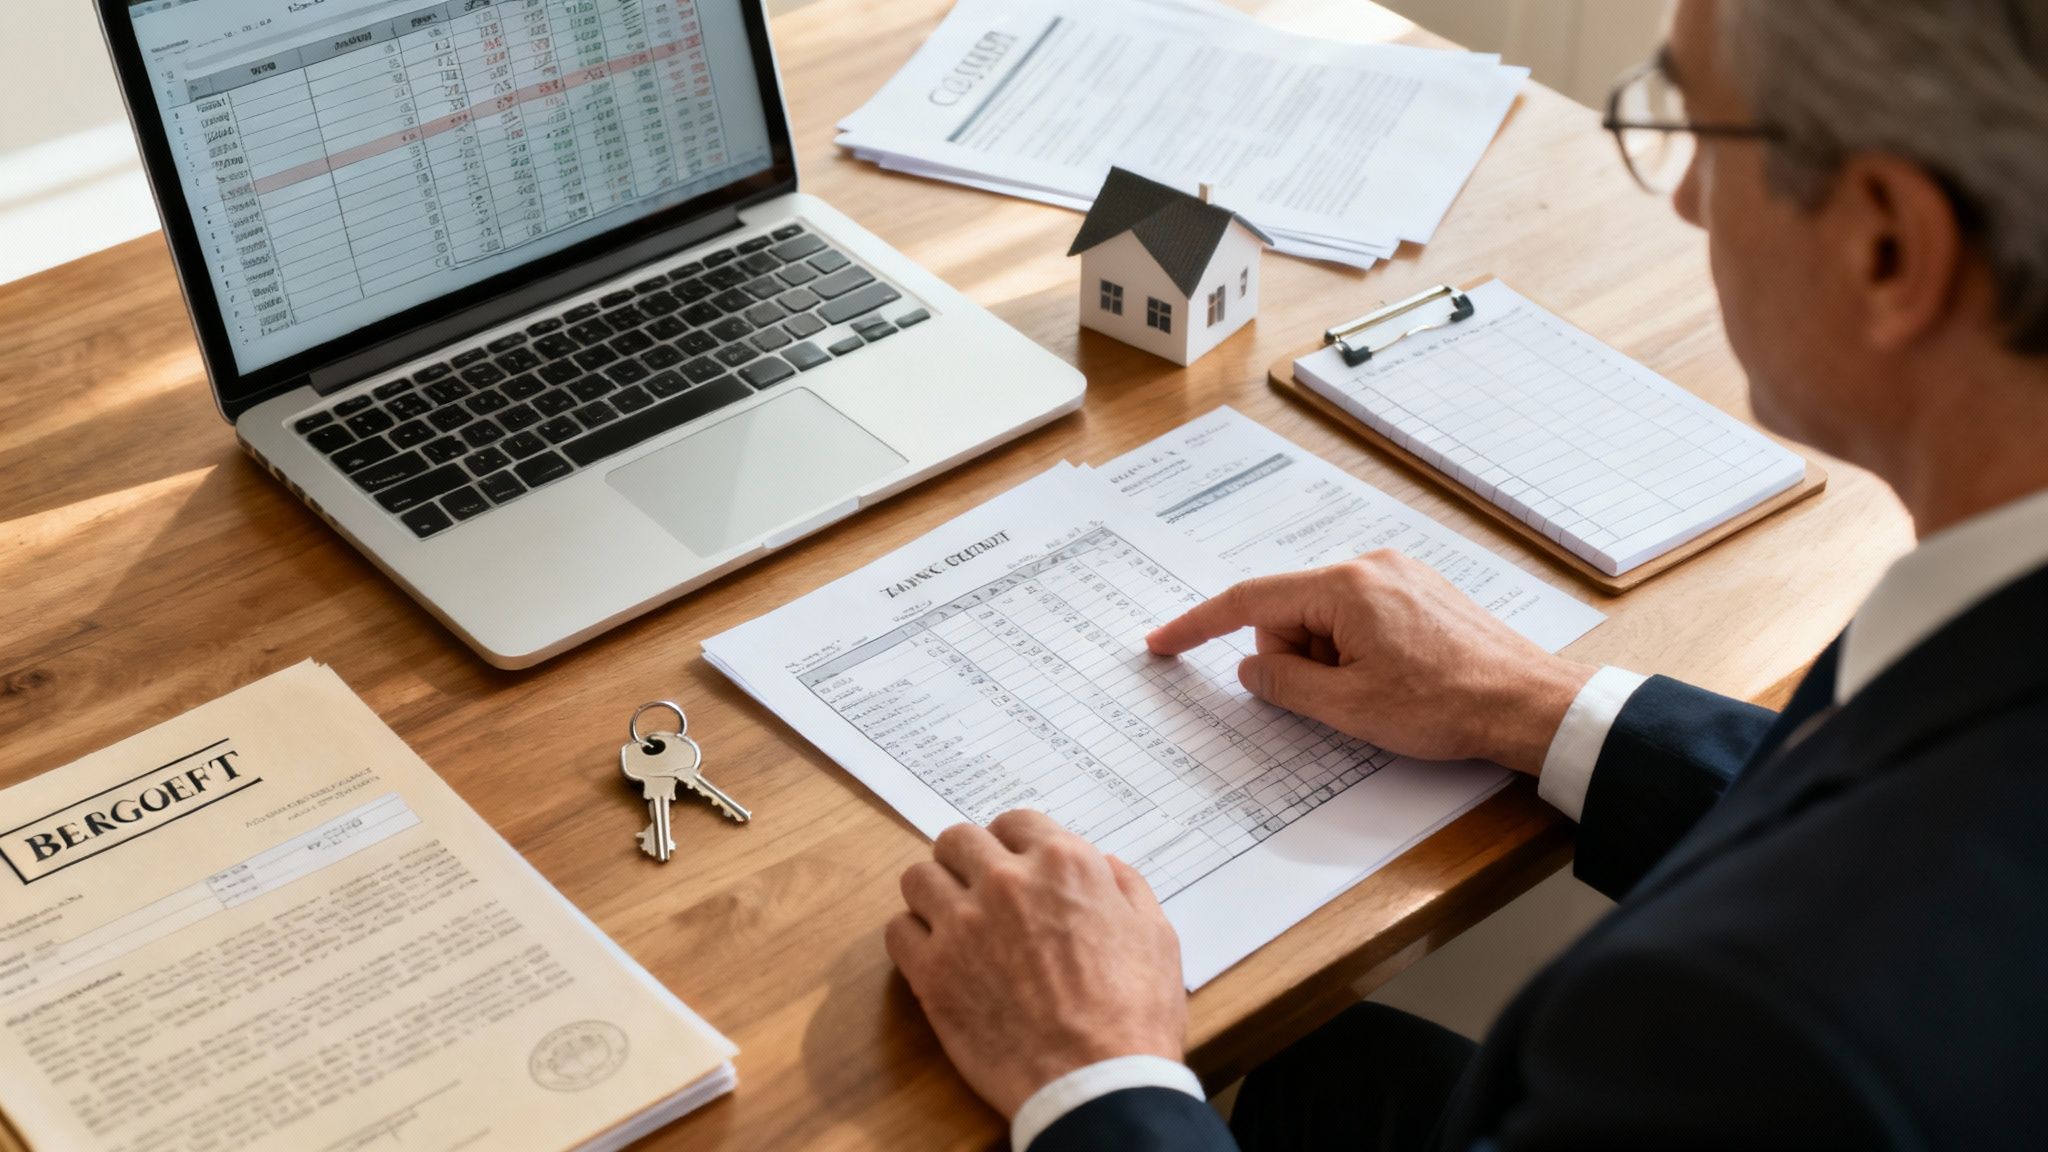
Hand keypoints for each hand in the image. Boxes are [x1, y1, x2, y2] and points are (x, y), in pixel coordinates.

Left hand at [885, 810, 1187, 1118]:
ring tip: (950, 921)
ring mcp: (963, 924)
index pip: (1014, 821)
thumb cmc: (1135, 1015)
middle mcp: (1006, 881)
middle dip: (966, 861)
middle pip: (957, 840)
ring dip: (933, 894)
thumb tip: (1104, 865)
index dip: (1012, 843)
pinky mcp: (933, 972)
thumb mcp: (1157, 935)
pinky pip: (898, 930)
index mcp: (1063, 864)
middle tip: (976, 892)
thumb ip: (1127, 887)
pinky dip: (912, 938)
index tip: (1012, 865)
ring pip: (918, 878)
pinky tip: (934, 957)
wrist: (1097, 1083)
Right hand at [1146, 550, 1594, 775]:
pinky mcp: (1418, 591)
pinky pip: (1358, 616)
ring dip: (1331, 659)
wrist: (1529, 703)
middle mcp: (1369, 566)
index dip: (1199, 625)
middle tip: (1337, 699)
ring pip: (1325, 618)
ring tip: (1381, 692)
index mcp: (1346, 587)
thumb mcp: (1348, 708)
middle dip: (1295, 658)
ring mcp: (1397, 574)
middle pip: (1290, 611)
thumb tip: (1253, 666)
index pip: (1250, 600)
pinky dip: (1356, 651)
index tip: (1163, 642)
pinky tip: (1394, 680)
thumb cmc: (1448, 705)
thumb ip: (1285, 683)